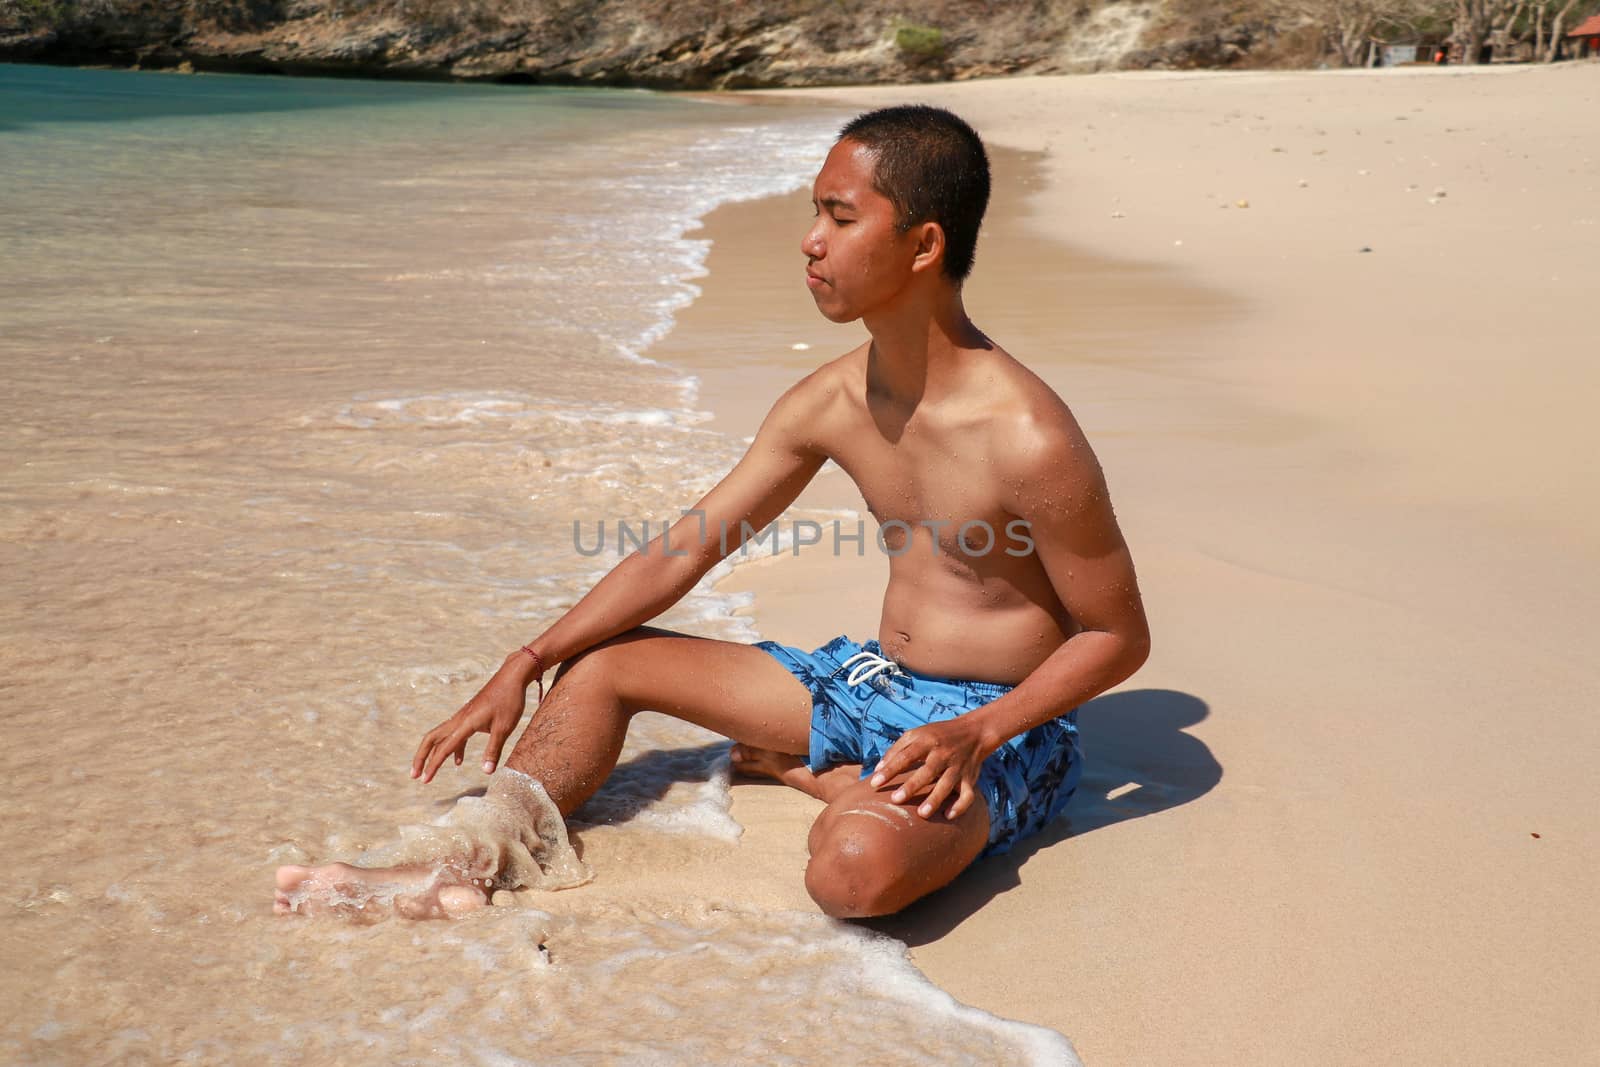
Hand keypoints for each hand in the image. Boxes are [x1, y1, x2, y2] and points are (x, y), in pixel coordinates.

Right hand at [411, 656, 530, 783]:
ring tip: (429, 772)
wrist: (512, 677)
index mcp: (465, 723)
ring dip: (433, 753)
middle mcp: (459, 719)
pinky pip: (454, 734)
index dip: (433, 765)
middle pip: (431, 739)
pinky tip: (457, 761)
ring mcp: (462, 716)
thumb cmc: (509, 701)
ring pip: (440, 736)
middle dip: (421, 757)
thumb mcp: (504, 728)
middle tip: (415, 775)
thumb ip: (493, 750)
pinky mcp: (469, 716)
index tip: (425, 780)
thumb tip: (487, 772)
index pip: (444, 748)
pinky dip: (452, 748)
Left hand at [868, 715, 997, 820]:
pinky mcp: (969, 779)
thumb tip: (877, 770)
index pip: (906, 756)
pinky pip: (968, 795)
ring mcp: (958, 767)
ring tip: (921, 814)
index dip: (890, 770)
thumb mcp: (916, 734)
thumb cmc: (937, 735)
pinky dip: (960, 806)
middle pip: (927, 771)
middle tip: (895, 800)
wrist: (974, 732)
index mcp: (927, 741)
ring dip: (935, 799)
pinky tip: (948, 815)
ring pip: (947, 784)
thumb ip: (896, 750)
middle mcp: (943, 754)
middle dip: (912, 786)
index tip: (874, 783)